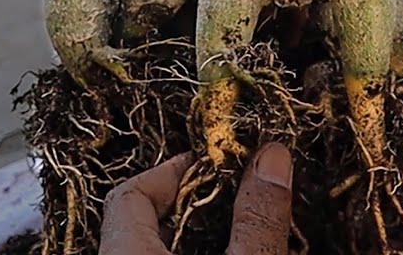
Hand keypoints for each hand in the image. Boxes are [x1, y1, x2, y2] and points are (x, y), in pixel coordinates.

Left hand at [99, 143, 294, 253]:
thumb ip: (256, 220)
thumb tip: (271, 158)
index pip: (131, 193)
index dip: (175, 170)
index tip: (217, 164)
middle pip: (141, 221)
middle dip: (191, 203)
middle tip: (235, 198)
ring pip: (150, 249)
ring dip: (193, 237)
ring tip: (238, 233)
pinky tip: (229, 254)